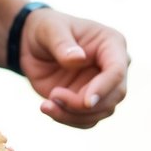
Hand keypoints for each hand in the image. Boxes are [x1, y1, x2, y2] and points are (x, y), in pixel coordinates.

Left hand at [20, 9, 128, 128]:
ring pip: (101, 112)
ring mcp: (105, 87)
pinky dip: (67, 119)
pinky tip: (47, 107)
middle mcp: (114, 68)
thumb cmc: (45, 30)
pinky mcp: (91, 103)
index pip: (116, 71)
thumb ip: (62, 44)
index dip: (104, 88)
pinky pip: (87, 120)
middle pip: (113, 96)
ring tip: (46, 104)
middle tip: (53, 96)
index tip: (86, 102)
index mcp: (111, 44)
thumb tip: (79, 58)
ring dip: (73, 115)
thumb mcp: (49, 30)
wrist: (34, 45)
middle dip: (83, 104)